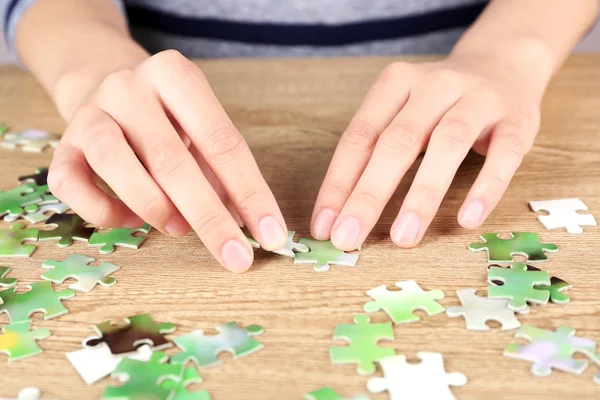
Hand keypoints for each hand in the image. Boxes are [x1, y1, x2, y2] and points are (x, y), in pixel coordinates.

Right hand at [49, 50, 287, 271]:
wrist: (102, 84)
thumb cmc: (167, 119)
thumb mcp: (199, 129)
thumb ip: (220, 172)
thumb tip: (249, 227)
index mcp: (175, 75)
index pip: (222, 141)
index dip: (251, 193)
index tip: (272, 236)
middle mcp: (128, 87)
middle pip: (173, 160)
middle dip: (210, 217)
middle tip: (237, 258)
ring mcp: (90, 113)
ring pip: (116, 164)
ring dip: (154, 208)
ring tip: (178, 228)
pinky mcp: (61, 145)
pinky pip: (72, 185)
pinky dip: (105, 212)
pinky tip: (129, 220)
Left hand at [311, 52, 544, 249]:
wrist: (503, 63)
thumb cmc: (438, 102)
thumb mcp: (401, 111)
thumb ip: (374, 151)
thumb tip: (339, 213)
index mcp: (396, 83)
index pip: (359, 137)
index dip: (338, 183)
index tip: (324, 226)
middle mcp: (435, 85)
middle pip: (397, 142)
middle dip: (369, 195)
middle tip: (348, 239)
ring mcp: (478, 99)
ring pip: (447, 145)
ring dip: (422, 195)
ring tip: (403, 238)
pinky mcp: (517, 120)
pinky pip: (503, 155)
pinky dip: (485, 187)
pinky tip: (467, 219)